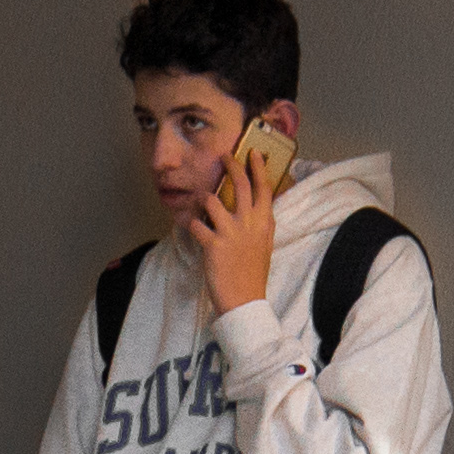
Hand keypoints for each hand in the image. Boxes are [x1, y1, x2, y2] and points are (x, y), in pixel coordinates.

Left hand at [185, 141, 276, 317]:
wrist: (245, 300)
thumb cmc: (253, 274)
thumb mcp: (264, 245)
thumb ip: (260, 225)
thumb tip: (256, 210)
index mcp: (265, 223)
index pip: (264, 188)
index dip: (258, 168)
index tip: (253, 153)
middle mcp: (250, 223)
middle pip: (241, 184)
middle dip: (231, 166)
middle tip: (224, 156)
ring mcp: (231, 232)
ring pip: (212, 200)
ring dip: (202, 198)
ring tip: (199, 202)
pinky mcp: (213, 244)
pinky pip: (195, 224)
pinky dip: (189, 223)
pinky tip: (188, 226)